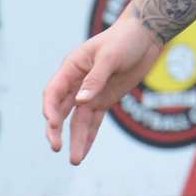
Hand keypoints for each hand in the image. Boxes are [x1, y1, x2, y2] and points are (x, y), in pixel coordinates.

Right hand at [43, 14, 163, 164]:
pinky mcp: (104, 100)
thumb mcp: (110, 56)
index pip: (53, 92)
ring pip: (77, 120)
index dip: (50, 109)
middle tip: (56, 147)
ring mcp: (90, 93)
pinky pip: (93, 121)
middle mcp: (77, 82)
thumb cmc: (125, 39)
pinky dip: (89, 136)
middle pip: (61, 109)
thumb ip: (95, 78)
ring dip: (74, 139)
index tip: (52, 124)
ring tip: (74, 160)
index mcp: (72, 67)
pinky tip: (83, 151)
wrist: (146, 36)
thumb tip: (81, 101)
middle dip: (56, 129)